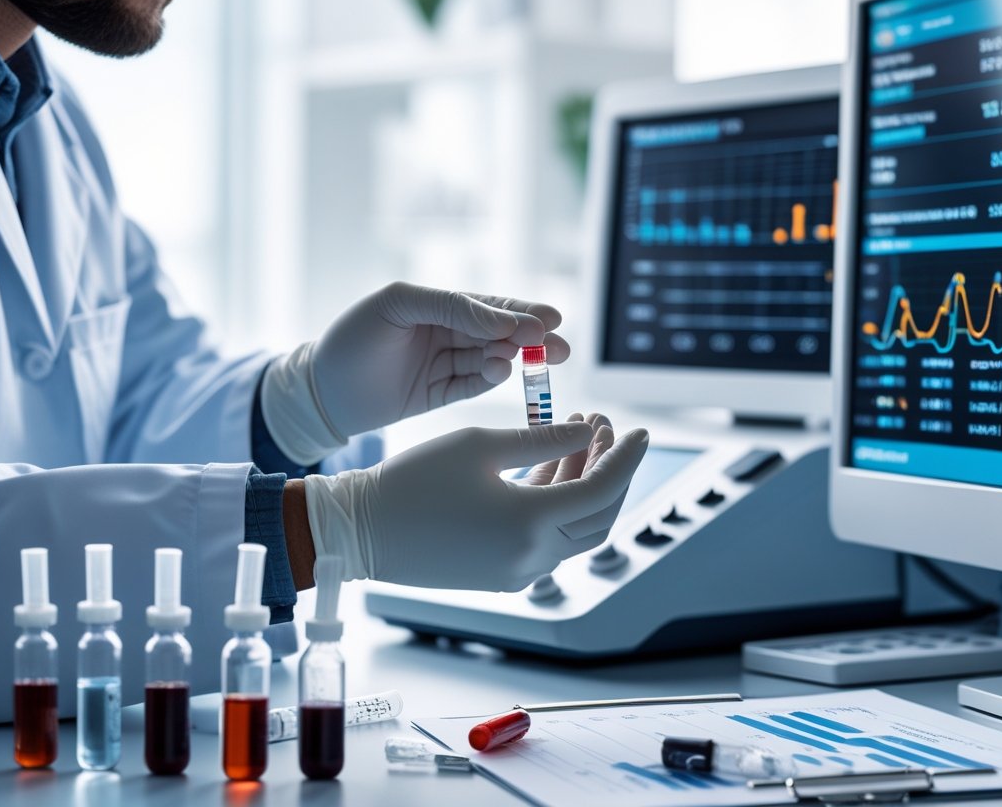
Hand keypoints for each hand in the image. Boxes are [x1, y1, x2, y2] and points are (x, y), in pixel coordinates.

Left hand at [261, 281, 569, 464]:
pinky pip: (473, 385)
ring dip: (512, 359)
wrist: (319, 392)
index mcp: (436, 305)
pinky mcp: (439, 395)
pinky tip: (500, 372)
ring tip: (523, 360)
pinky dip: (489, 379)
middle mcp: (444, 332)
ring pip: (490, 359)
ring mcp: (444, 364)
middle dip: (532, 338)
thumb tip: (500, 321)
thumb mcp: (398, 306)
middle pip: (498, 333)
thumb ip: (450, 306)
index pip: (487, 305)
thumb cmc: (352, 339)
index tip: (549, 320)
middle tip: (561, 346)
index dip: (520, 311)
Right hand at [301, 418, 648, 591]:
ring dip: (582, 481)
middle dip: (610, 468)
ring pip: (574, 527)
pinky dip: (557, 503)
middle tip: (605, 427)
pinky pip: (547, 539)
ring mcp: (518, 572)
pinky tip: (550, 463)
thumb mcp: (480, 444)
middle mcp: (533, 557)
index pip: (604, 489)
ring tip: (578, 433)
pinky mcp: (503, 574)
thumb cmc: (413, 482)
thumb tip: (587, 430)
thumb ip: (543, 439)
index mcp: (531, 524)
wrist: (361, 531)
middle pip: (599, 514)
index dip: (627, 457)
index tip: (640, 430)